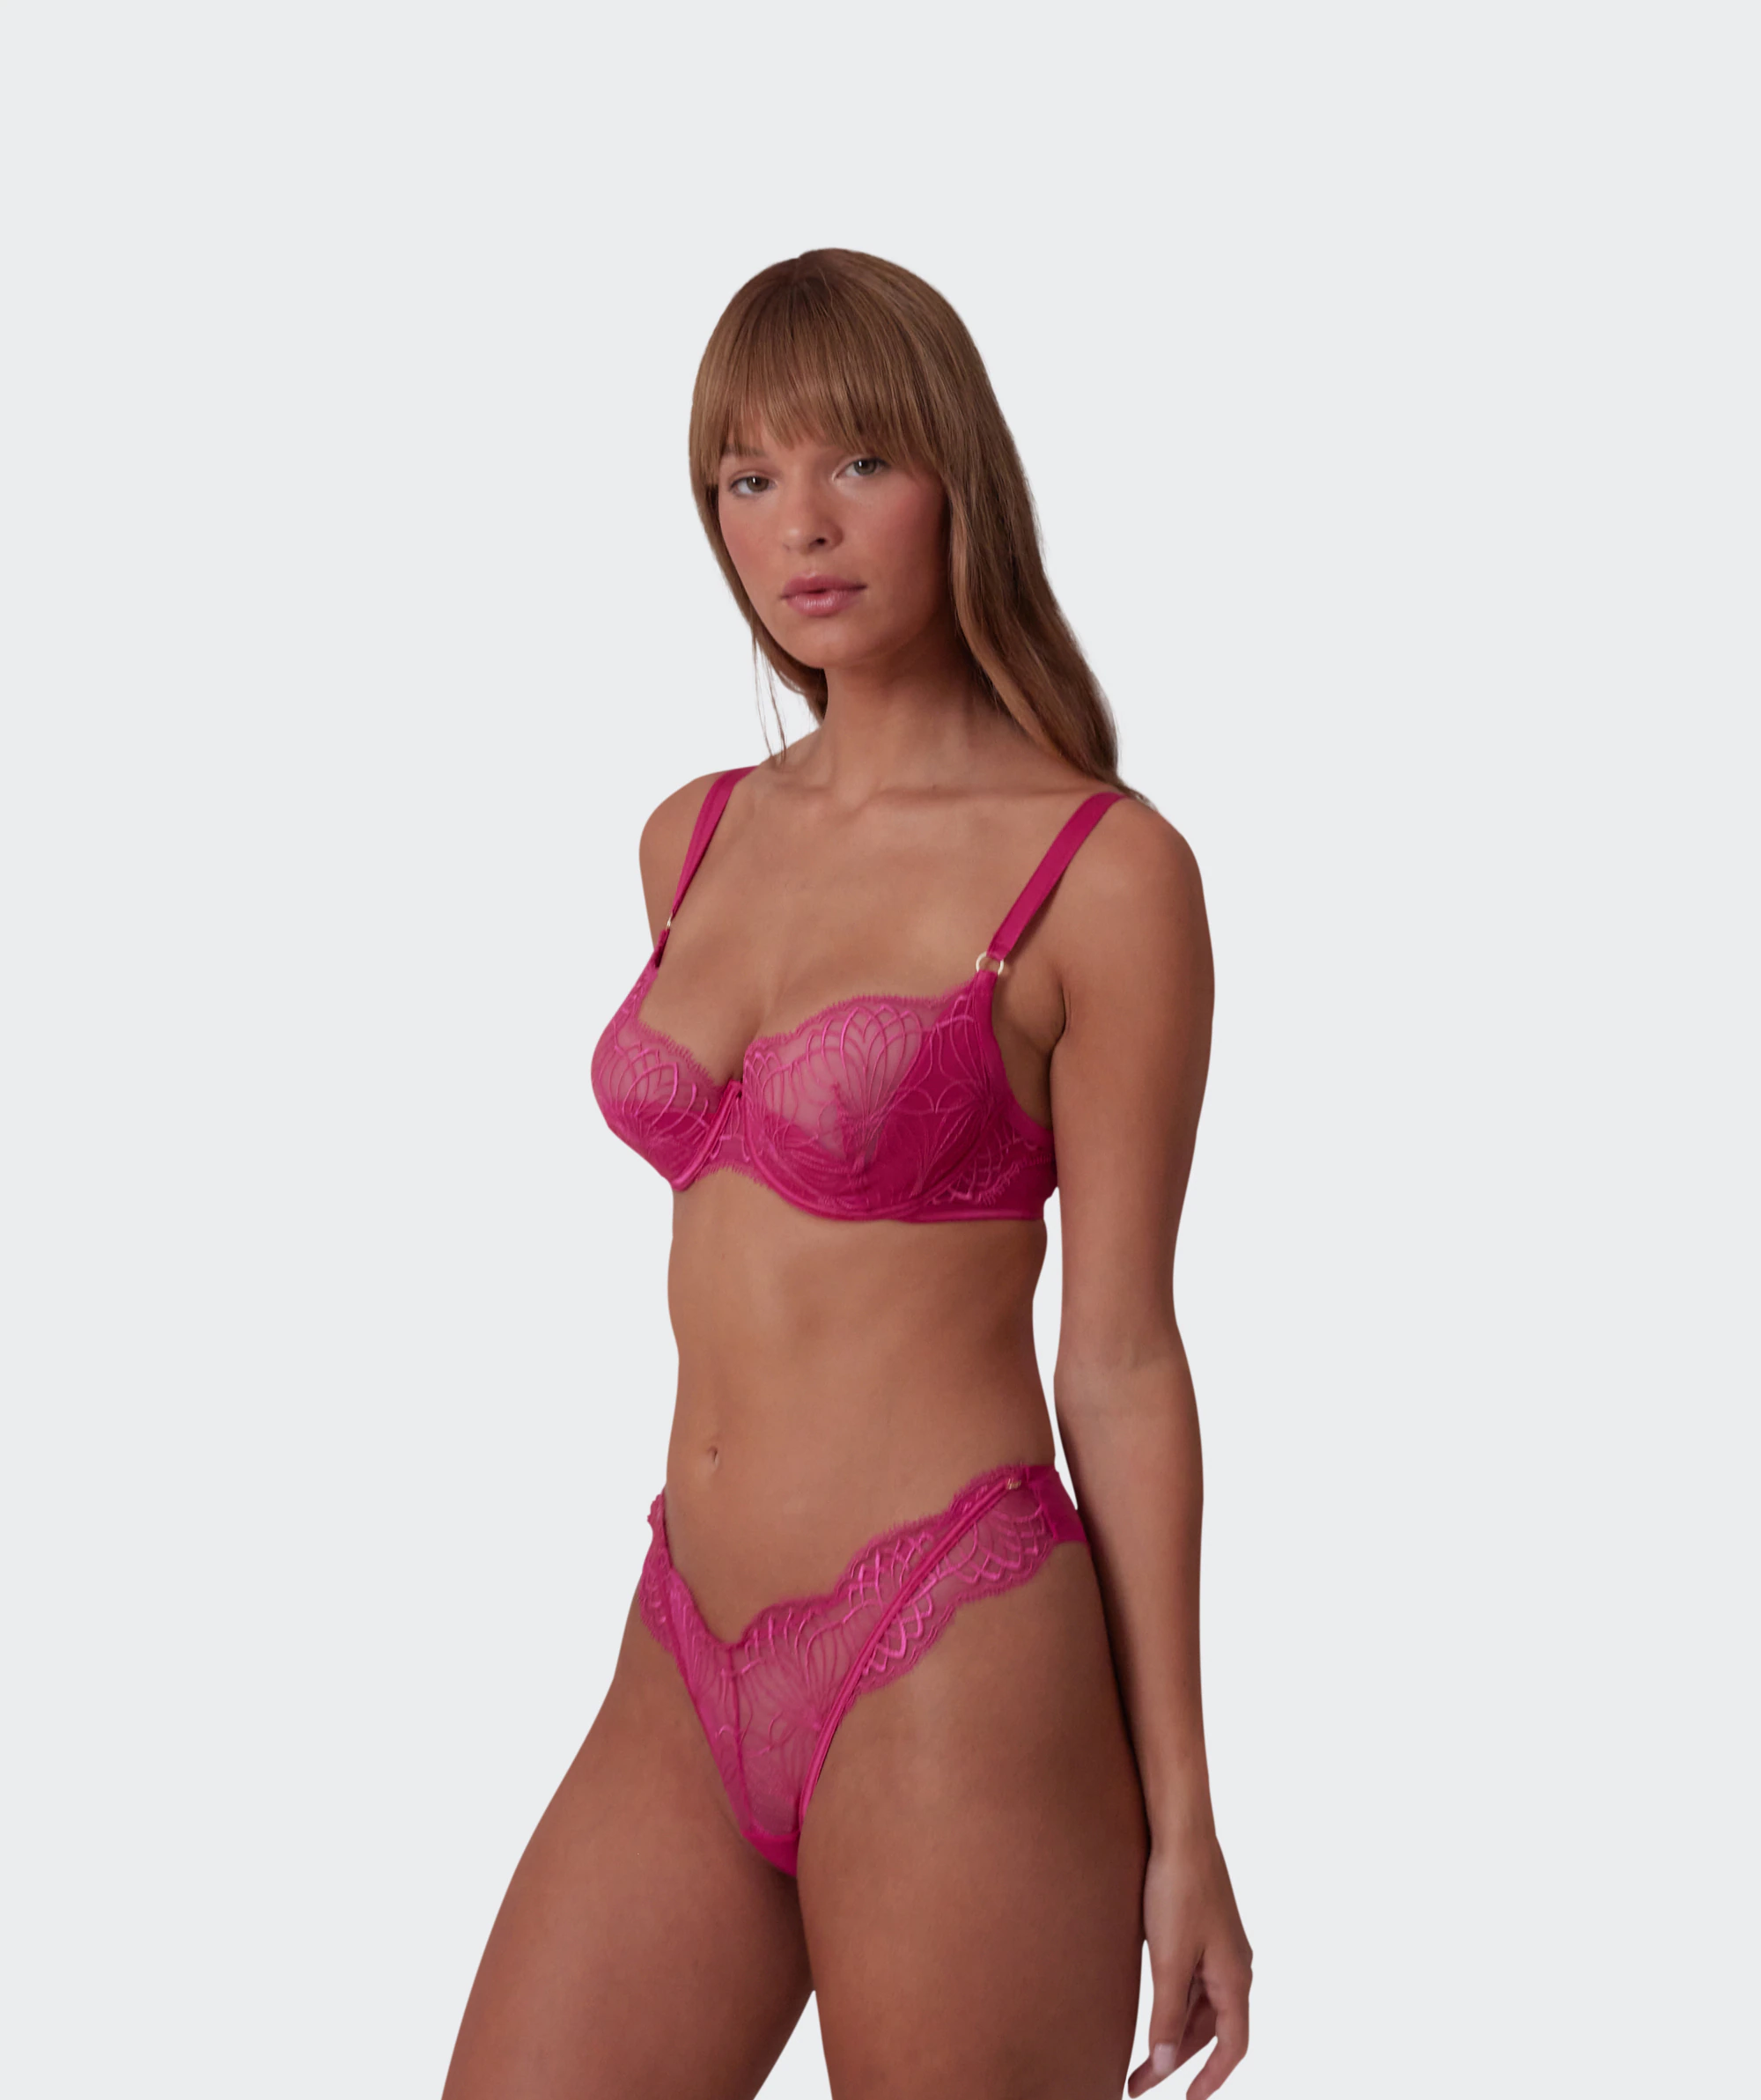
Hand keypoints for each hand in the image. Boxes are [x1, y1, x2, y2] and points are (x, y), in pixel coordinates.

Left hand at [1125, 1829, 1251, 2098]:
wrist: (1179, 1831)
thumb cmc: (1177, 1890)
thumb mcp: (1169, 1960)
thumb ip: (1167, 2014)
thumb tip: (1166, 2062)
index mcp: (1235, 1977)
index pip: (1233, 2045)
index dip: (1212, 2078)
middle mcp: (1234, 1965)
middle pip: (1211, 2028)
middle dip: (1177, 2059)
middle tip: (1138, 2082)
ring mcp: (1219, 1946)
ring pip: (1200, 2005)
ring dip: (1172, 2031)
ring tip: (1138, 2054)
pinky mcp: (1203, 1929)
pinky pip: (1192, 1979)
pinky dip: (1173, 2002)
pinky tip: (1152, 2007)